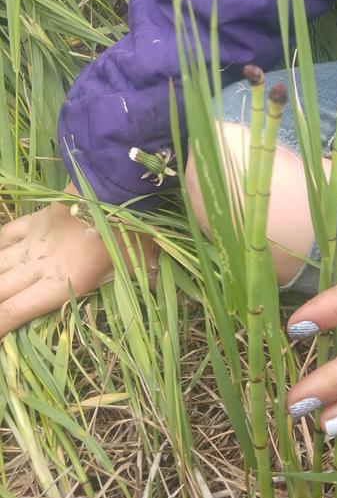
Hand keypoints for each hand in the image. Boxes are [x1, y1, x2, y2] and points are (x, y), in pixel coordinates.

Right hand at [0, 184, 156, 336]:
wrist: (115, 186)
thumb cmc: (131, 231)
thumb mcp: (139, 267)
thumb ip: (138, 286)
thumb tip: (159, 300)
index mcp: (62, 283)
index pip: (17, 311)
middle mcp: (39, 265)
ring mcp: (32, 241)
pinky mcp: (33, 221)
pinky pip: (4, 236)